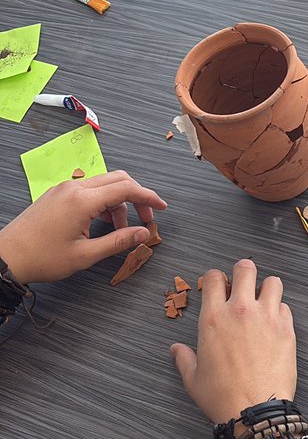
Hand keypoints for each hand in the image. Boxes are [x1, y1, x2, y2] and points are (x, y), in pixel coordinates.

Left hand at [0, 170, 166, 285]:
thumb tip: (143, 234)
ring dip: (119, 203)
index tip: (161, 208)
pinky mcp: (58, 194)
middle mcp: (75, 187)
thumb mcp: (85, 255)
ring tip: (120, 231)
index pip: (126, 189)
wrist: (8, 256)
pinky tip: (102, 224)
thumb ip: (118, 241)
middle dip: (137, 198)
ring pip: (104, 185)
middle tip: (146, 220)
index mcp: (83, 200)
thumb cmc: (42, 258)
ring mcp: (65, 188)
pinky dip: (103, 203)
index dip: (148, 198)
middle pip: (118, 180)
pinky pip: (89, 190)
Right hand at [171, 260, 296, 423]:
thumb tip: (176, 350)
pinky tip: (274, 324)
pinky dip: (280, 311)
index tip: (218, 286)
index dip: (215, 278)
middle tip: (243, 285)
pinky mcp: (286, 328)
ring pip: (272, 282)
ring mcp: (266, 317)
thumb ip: (184, 358)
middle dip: (243, 273)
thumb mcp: (194, 378)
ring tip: (262, 302)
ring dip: (266, 288)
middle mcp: (240, 310)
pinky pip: (285, 306)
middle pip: (245, 268)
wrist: (255, 411)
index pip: (214, 278)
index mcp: (213, 318)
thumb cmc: (222, 396)